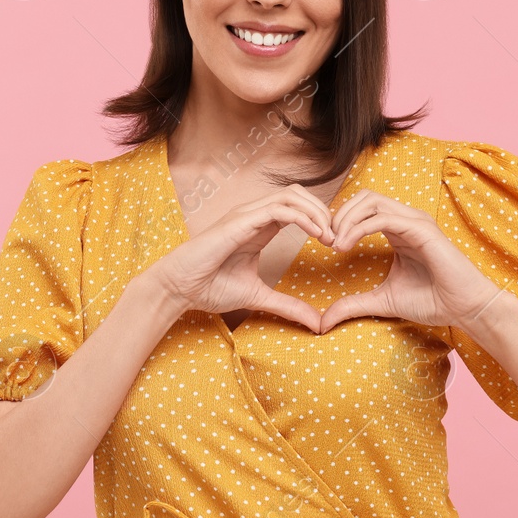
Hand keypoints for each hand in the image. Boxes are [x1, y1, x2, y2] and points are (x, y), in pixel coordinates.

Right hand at [145, 186, 337, 333]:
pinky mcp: (240, 222)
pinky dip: (303, 218)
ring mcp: (246, 215)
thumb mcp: (259, 297)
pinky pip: (279, 209)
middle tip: (338, 237)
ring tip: (330, 236)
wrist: (178, 289)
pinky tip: (316, 235)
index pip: (297, 208)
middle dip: (323, 211)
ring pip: (291, 196)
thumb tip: (317, 323)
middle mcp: (253, 215)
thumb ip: (288, 306)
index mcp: (259, 227)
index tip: (335, 244)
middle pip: (298, 194)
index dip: (320, 219)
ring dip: (317, 212)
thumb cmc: (209, 287)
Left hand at [317, 189, 517, 334]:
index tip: (325, 245)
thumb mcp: (383, 301)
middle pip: (364, 197)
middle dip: (339, 214)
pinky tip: (346, 245)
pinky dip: (359, 227)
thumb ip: (354, 305)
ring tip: (335, 244)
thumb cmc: (433, 302)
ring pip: (371, 201)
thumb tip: (323, 321)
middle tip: (326, 241)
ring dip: (346, 218)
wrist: (465, 309)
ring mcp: (416, 221)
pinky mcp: (422, 229)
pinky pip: (383, 217)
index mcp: (399, 230)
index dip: (339, 221)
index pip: (363, 208)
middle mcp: (407, 220)